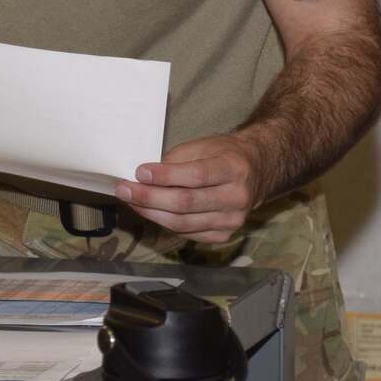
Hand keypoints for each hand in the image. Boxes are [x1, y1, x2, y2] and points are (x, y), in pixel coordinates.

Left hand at [115, 133, 264, 243]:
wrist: (255, 171)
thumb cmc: (224, 154)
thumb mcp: (203, 146)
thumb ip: (175, 160)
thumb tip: (143, 176)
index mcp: (234, 169)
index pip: (196, 176)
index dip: (165, 176)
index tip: (140, 172)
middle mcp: (236, 197)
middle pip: (186, 203)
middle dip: (149, 197)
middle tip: (124, 190)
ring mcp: (232, 220)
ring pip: (183, 222)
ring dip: (151, 213)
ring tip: (131, 201)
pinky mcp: (224, 235)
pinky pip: (187, 233)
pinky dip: (165, 223)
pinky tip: (150, 212)